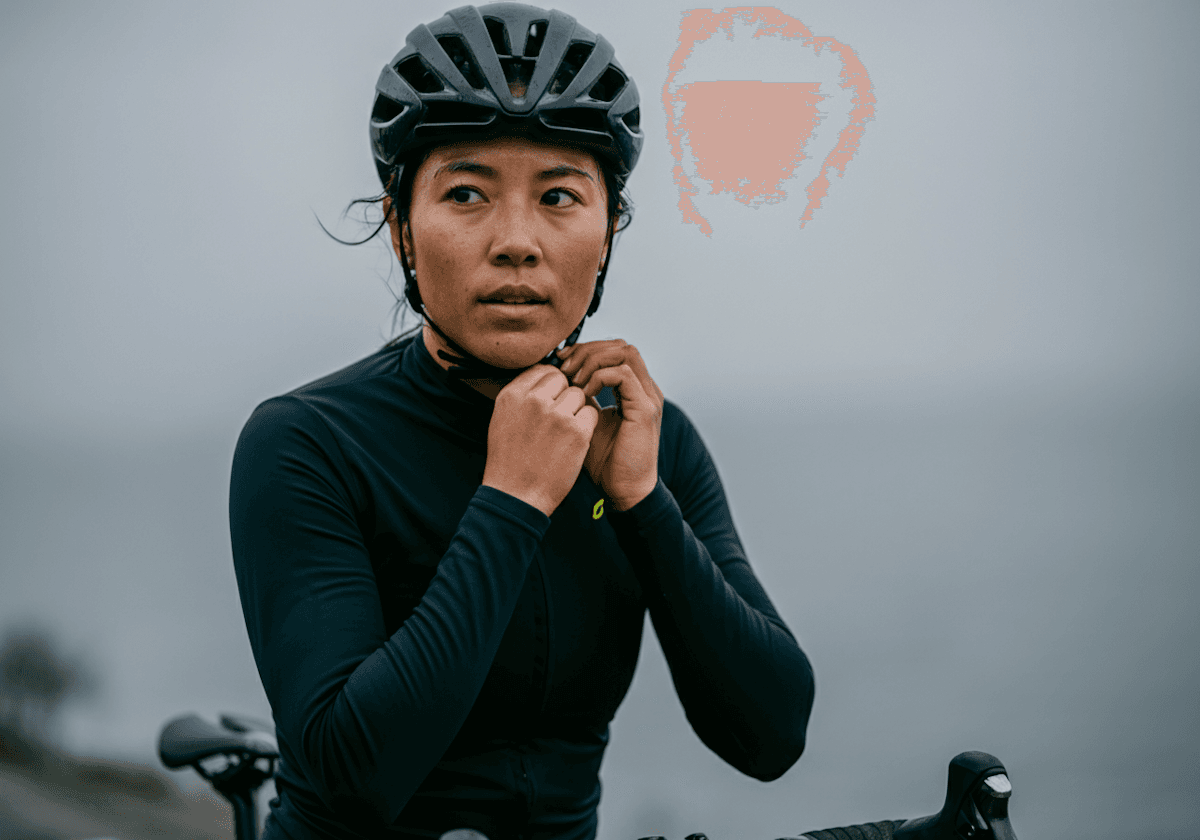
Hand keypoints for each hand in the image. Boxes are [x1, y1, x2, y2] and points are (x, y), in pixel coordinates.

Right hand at [483, 365, 598, 516]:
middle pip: (563, 380)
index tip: (550, 401)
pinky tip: (573, 442)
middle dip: (563, 396)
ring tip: (562, 433)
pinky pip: (591, 413)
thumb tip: (543, 377)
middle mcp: (534, 400)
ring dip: (576, 411)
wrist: (516, 495)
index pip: (542, 370)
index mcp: (512, 394)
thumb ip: (521, 395)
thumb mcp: (502, 419)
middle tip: (557, 420)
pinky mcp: (577, 431)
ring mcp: (557, 415)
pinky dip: (586, 427)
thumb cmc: (509, 461)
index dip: (551, 385)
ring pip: (579, 395)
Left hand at [557, 340, 663, 509]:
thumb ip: (581, 397)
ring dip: (593, 360)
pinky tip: (584, 392)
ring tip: (573, 378)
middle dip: (587, 349)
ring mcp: (648, 397)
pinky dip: (599, 377)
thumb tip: (559, 377)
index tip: (560, 360)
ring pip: (624, 352)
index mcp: (634, 390)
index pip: (613, 350)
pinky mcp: (645, 409)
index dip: (586, 349)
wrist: (623, 491)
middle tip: (563, 365)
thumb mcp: (587, 421)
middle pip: (619, 345)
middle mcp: (645, 389)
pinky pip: (623, 375)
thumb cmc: (605, 461)